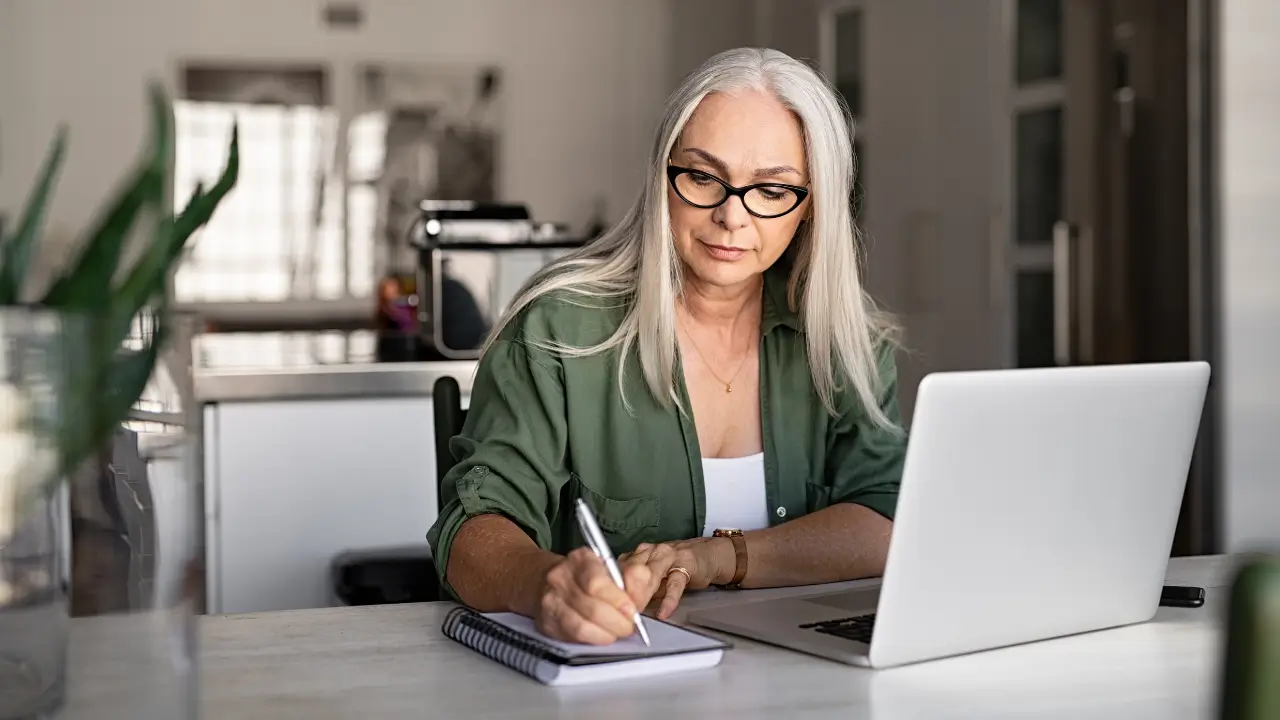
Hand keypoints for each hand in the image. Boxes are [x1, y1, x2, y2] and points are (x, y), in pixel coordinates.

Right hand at [530, 547, 653, 644]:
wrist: (546, 581)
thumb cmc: (585, 576)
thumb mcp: (610, 568)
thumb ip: (631, 579)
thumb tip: (638, 599)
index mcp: (580, 559)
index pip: (597, 583)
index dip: (618, 601)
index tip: (632, 610)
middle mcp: (561, 578)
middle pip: (592, 608)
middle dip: (618, 622)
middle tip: (629, 626)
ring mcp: (551, 601)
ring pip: (582, 626)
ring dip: (607, 634)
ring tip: (617, 632)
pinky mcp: (547, 622)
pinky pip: (574, 637)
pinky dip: (594, 639)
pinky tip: (602, 635)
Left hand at [620, 538, 733, 619]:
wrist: (705, 555)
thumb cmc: (675, 568)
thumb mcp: (651, 579)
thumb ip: (635, 590)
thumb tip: (618, 610)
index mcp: (637, 554)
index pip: (617, 570)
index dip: (611, 590)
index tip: (607, 608)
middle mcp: (649, 551)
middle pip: (630, 571)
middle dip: (624, 594)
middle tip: (620, 614)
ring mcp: (668, 556)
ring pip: (649, 574)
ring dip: (641, 595)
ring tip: (637, 612)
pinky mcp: (686, 564)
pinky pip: (675, 583)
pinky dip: (669, 599)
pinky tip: (664, 612)